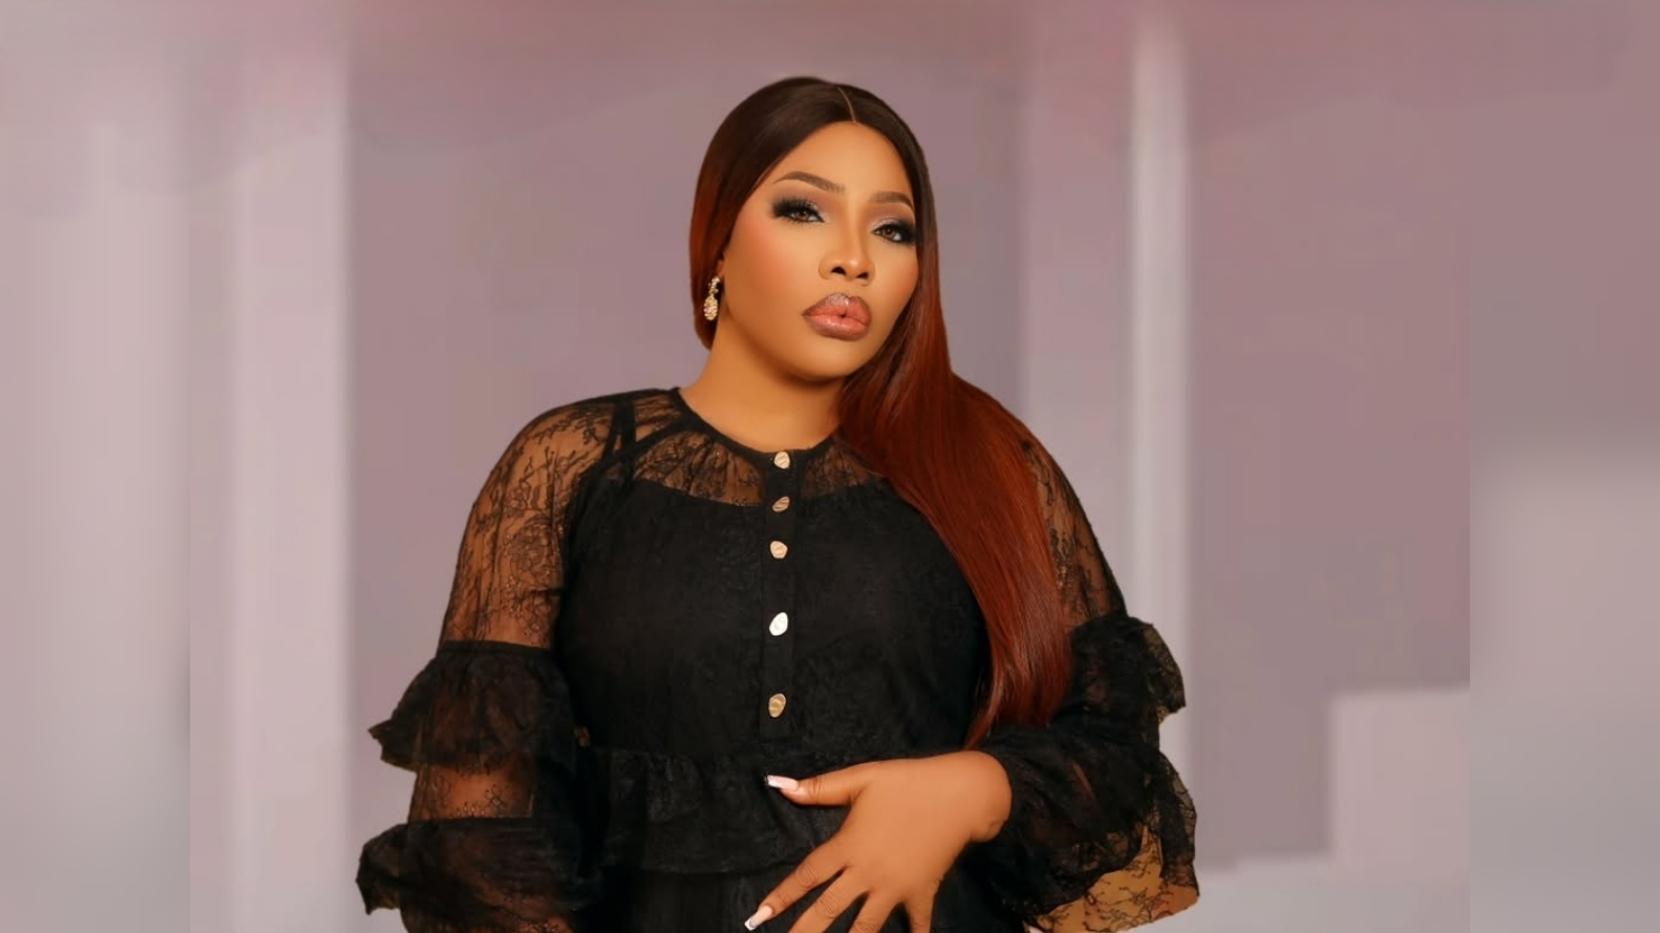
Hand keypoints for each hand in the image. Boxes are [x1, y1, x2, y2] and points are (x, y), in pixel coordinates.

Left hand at [742, 750, 1011, 931]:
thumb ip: (821, 787)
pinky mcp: (921, 893)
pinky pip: (916, 924)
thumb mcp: (863, 778)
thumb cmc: (908, 782)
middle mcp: (868, 872)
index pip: (808, 875)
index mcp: (849, 845)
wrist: (962, 794)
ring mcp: (895, 887)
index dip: (781, 896)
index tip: (758, 916)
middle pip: (828, 910)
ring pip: (866, 927)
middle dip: (805, 932)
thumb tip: (781, 786)